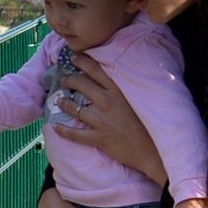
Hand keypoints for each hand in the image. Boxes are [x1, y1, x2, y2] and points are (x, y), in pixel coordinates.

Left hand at [46, 57, 164, 184]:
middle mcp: (106, 102)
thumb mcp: (137, 99)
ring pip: (74, 108)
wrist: (152, 149)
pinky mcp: (98, 138)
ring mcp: (101, 120)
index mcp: (117, 90)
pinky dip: (63, 130)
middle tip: (65, 81)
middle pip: (81, 84)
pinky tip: (55, 126)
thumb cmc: (147, 123)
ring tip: (59, 101)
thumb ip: (122, 89)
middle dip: (69, 80)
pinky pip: (75, 134)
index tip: (73, 58)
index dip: (81, 61)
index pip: (95, 70)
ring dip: (63, 103)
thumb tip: (108, 81)